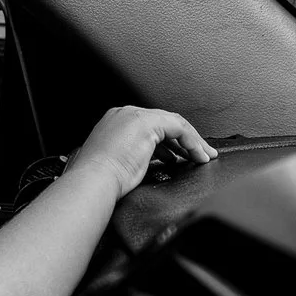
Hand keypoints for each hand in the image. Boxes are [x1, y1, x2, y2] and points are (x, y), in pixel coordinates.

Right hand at [70, 106, 217, 200]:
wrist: (93, 181)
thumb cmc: (99, 180)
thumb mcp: (116, 163)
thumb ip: (132, 156)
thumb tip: (147, 163)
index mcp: (114, 122)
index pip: (150, 127)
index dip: (168, 142)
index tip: (178, 156)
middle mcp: (125, 114)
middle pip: (165, 123)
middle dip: (184, 141)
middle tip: (198, 155)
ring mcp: (135, 116)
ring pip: (175, 124)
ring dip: (192, 142)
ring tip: (202, 157)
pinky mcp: (148, 123)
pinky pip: (179, 129)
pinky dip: (192, 142)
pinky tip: (198, 156)